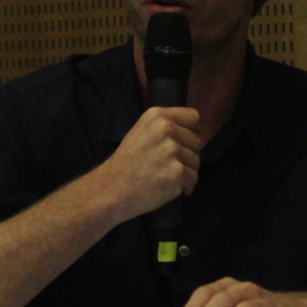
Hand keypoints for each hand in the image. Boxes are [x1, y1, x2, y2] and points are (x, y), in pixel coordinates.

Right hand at [94, 107, 201, 222]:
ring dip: (186, 171)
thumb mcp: (141, 132)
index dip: (190, 131)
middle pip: (196, 141)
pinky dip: (185, 186)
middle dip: (187, 154)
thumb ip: (166, 127)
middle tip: (167, 165)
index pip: (193, 117)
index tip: (183, 143)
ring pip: (196, 161)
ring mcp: (172, 151)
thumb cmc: (126, 163)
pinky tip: (168, 187)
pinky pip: (193, 178)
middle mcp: (166, 129)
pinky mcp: (177, 172)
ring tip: (164, 176)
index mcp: (157, 116)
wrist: (109, 190)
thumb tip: (195, 131)